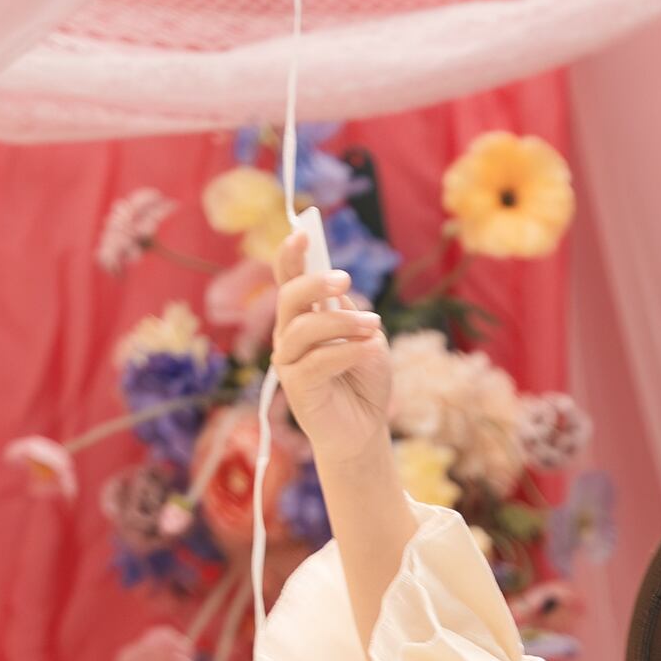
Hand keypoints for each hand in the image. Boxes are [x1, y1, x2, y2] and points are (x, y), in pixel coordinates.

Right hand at [270, 220, 396, 476]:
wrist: (365, 428)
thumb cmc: (364, 381)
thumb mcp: (366, 338)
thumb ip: (349, 314)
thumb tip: (336, 295)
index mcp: (305, 317)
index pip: (289, 280)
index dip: (291, 255)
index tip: (303, 232)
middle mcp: (290, 336)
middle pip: (288, 297)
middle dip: (314, 283)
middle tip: (346, 280)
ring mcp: (289, 362)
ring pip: (303, 328)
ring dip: (340, 322)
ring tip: (372, 327)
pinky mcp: (297, 387)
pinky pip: (316, 361)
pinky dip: (344, 351)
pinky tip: (366, 349)